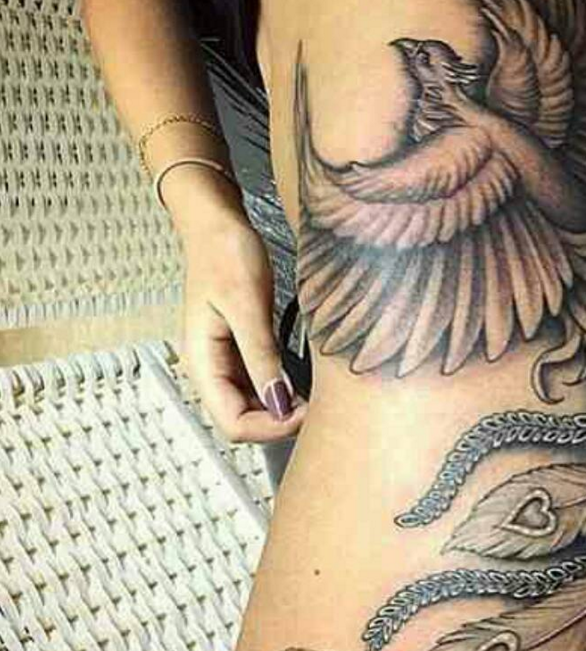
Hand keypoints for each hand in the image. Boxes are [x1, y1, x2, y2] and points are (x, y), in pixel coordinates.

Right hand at [179, 212, 307, 442]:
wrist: (217, 224)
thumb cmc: (226, 254)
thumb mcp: (247, 305)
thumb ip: (261, 356)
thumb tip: (278, 402)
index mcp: (203, 361)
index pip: (232, 422)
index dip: (270, 426)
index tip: (305, 411)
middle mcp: (210, 367)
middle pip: (241, 420)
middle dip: (278, 422)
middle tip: (317, 406)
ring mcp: (225, 360)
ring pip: (252, 405)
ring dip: (281, 409)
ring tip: (314, 397)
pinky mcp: (240, 349)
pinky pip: (259, 383)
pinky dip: (281, 389)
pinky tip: (304, 382)